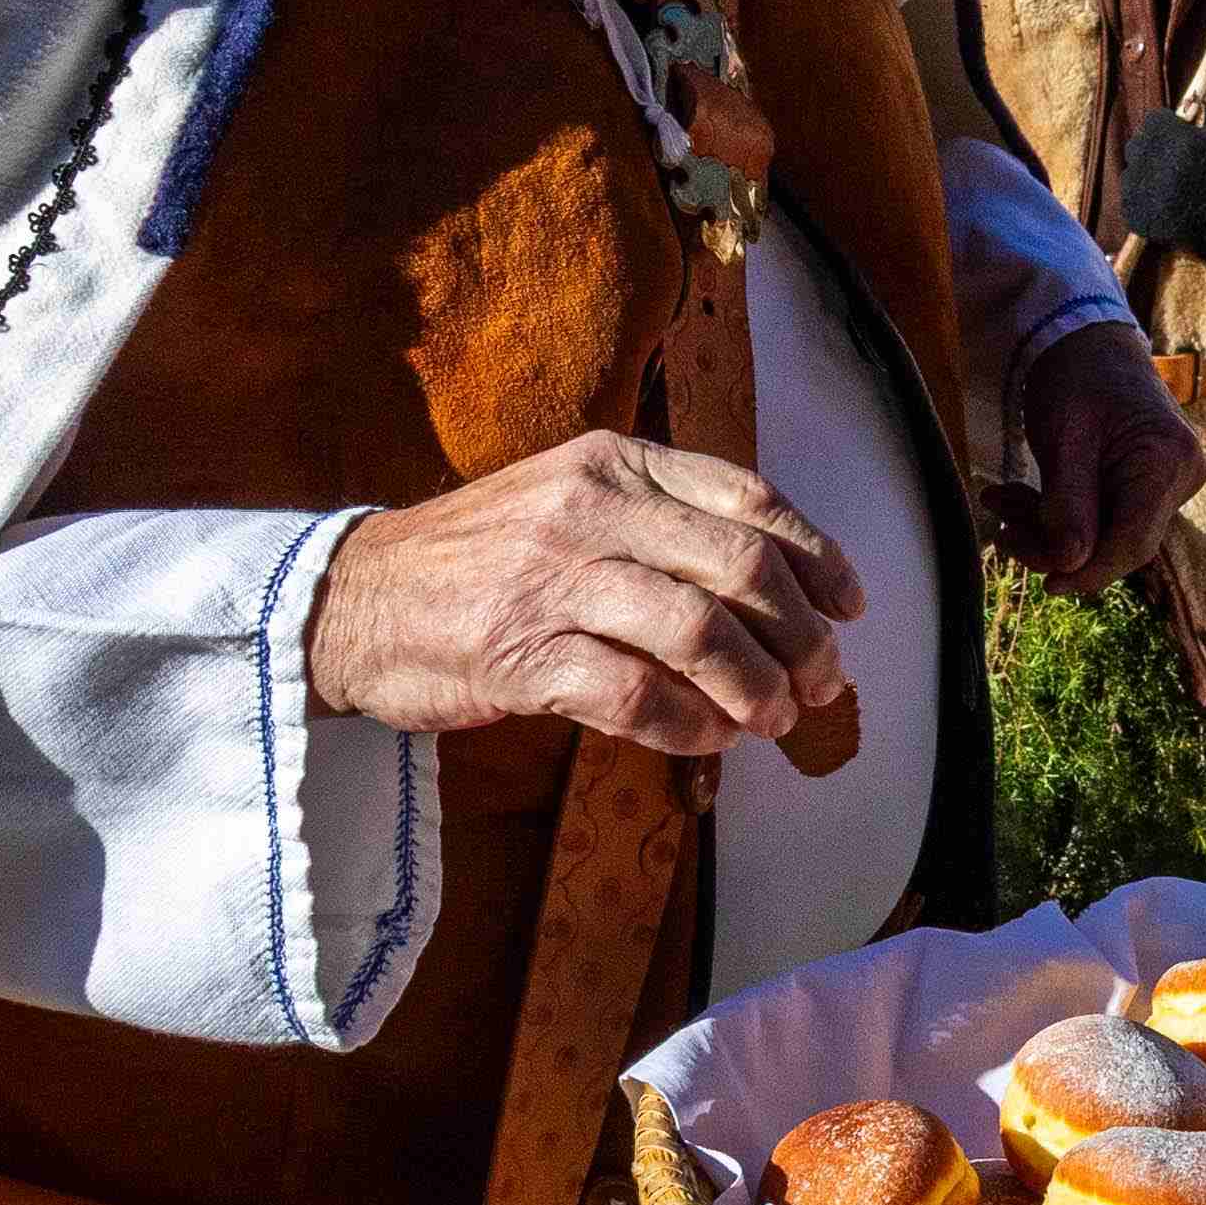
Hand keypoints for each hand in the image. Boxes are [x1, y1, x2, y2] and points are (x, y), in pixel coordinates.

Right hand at [305, 433, 860, 751]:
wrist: (354, 599)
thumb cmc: (480, 559)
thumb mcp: (570, 500)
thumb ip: (661, 521)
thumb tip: (777, 588)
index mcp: (614, 461)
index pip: (749, 497)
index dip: (817, 557)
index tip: (850, 608)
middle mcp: (590, 507)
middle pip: (741, 567)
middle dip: (801, 636)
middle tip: (822, 683)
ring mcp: (553, 579)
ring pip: (699, 631)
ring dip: (755, 687)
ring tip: (773, 720)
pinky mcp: (521, 654)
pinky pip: (636, 695)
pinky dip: (689, 727)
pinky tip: (707, 742)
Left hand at [994, 320, 1205, 588]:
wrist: (1086, 339)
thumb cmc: (1077, 375)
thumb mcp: (1064, 438)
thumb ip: (1068, 505)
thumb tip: (1069, 567)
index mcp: (1166, 462)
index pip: (1132, 541)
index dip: (1089, 572)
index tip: (1047, 584)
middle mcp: (1178, 477)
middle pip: (1118, 541)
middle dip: (1057, 545)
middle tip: (1003, 532)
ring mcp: (1165, 482)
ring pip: (1105, 533)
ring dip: (1049, 528)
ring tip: (1001, 503)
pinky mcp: (1145, 484)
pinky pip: (1103, 515)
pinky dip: (1059, 513)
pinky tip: (1018, 498)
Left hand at [1113, 109, 1205, 275]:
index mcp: (1173, 137)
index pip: (1154, 121)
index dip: (1174, 132)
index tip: (1192, 146)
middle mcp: (1153, 165)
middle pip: (1139, 146)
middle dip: (1158, 153)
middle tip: (1186, 170)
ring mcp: (1143, 196)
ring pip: (1132, 175)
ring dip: (1150, 179)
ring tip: (1182, 192)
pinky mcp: (1139, 222)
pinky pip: (1131, 204)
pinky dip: (1146, 206)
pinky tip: (1173, 209)